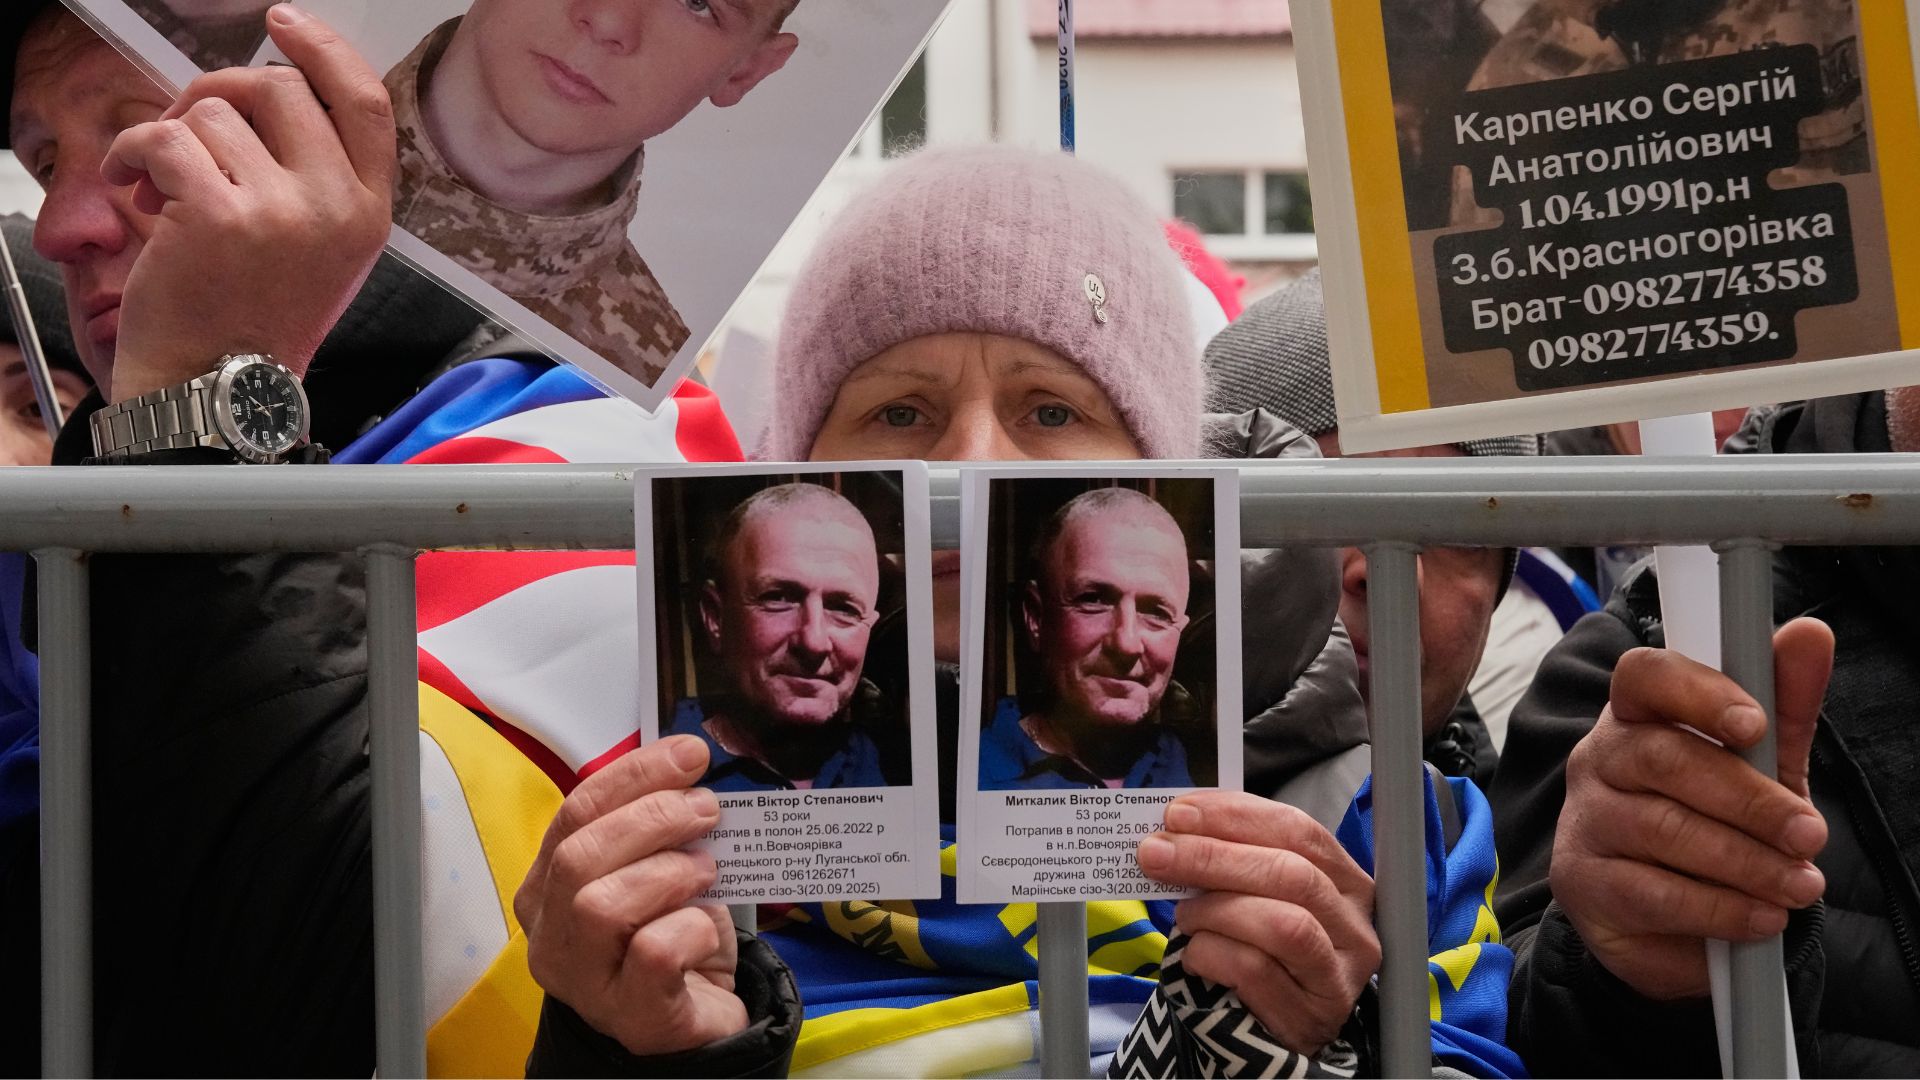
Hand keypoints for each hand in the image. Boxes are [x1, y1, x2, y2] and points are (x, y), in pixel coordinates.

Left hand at [101, 4, 393, 400]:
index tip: (285, 24)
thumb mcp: (323, 250)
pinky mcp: (218, 215)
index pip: (365, 102)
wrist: (219, 387)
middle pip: (279, 88)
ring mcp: (281, 211)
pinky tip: (135, 189)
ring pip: (213, 113)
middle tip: (188, 127)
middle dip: (218, 91)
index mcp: (368, 212)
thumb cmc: (258, 320)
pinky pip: (164, 138)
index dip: (324, 50)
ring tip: (162, 186)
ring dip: (169, 136)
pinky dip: (133, 155)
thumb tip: (271, 90)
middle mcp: (335, 206)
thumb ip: (318, 174)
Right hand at [515, 735, 747, 1056]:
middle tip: (706, 811)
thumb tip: (689, 766)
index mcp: (549, 887)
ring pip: (602, 905)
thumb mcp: (661, 869)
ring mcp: (584, 982)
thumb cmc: (674, 938)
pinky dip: (689, 927)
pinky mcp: (631, 1015)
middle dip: (651, 819)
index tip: (688, 755)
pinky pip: (652, 953)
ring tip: (705, 871)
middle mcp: (551, 936)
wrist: (699, 1022)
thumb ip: (660, 826)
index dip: (633, 776)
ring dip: (667, 872)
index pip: (575, 813)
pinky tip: (705, 929)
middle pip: (580, 857)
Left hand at [1137, 791, 1379, 1056]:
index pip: (1299, 831)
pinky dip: (1210, 954)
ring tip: (1182, 914)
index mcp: (1347, 881)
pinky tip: (1195, 956)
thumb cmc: (1258, 948)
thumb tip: (1174, 827)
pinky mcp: (1310, 1016)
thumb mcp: (1253, 896)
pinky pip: (1254, 971)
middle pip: (1291, 874)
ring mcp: (1339, 975)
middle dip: (1213, 857)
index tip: (1179, 813)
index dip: (1237, 816)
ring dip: (1215, 910)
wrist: (1266, 1031)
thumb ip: (1230, 859)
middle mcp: (1356, 926)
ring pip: (1282, 924)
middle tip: (1155, 852)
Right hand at [1551, 618, 1835, 999]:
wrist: (1674, 919)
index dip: (1698, 694)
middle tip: (1808, 833)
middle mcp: (1598, 759)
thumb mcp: (1762, 764)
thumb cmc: (1715, 821)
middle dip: (1748, 800)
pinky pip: (1653, 893)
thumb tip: (1810, 634)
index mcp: (1636, 715)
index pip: (1645, 677)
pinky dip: (1720, 908)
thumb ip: (1784, 704)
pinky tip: (1762, 914)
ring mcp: (1583, 821)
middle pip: (1662, 758)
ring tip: (1799, 884)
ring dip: (1745, 861)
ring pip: (1661, 830)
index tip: (1754, 725)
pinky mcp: (1582, 884)